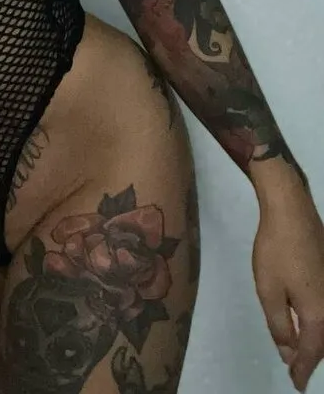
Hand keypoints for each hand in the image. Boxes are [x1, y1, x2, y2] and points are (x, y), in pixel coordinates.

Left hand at [252, 181, 323, 390]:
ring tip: (302, 351)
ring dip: (318, 342)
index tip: (297, 384)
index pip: (312, 353)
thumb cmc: (276, 251)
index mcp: (319, 315)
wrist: (291, 212)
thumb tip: (290, 353)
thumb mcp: (269, 291)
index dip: (303, 370)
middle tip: (298, 370)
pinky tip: (309, 323)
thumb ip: (280, 326)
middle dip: (312, 358)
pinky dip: (320, 325)